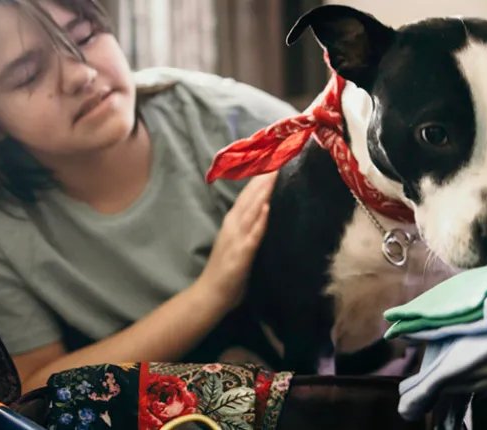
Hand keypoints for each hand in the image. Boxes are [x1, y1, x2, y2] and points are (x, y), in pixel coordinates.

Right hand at [195, 172, 275, 308]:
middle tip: (276, 158)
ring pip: (252, 208)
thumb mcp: (238, 244)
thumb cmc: (225, 272)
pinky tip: (266, 206)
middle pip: (250, 197)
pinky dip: (260, 219)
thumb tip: (263, 213)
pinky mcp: (242, 252)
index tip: (271, 164)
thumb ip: (249, 230)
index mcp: (233, 223)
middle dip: (263, 178)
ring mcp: (237, 237)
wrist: (210, 294)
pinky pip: (253, 232)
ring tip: (274, 173)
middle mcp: (233, 226)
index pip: (247, 197)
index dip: (259, 180)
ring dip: (263, 191)